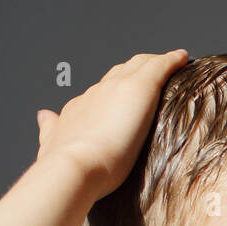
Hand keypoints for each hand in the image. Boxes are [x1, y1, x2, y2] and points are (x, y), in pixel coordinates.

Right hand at [35, 49, 189, 200]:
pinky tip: (183, 58)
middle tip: (150, 73)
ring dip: (152, 65)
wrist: (73, 166)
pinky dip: (172, 60)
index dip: (113, 91)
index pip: (99, 94)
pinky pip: (159, 67)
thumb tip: (43, 115)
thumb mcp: (51, 146)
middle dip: (132, 72)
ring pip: (138, 67)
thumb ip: (50, 130)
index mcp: (79, 108)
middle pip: (118, 74)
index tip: (124, 95)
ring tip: (169, 65)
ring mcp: (117, 88)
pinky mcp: (138, 88)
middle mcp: (97, 93)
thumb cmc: (66, 168)